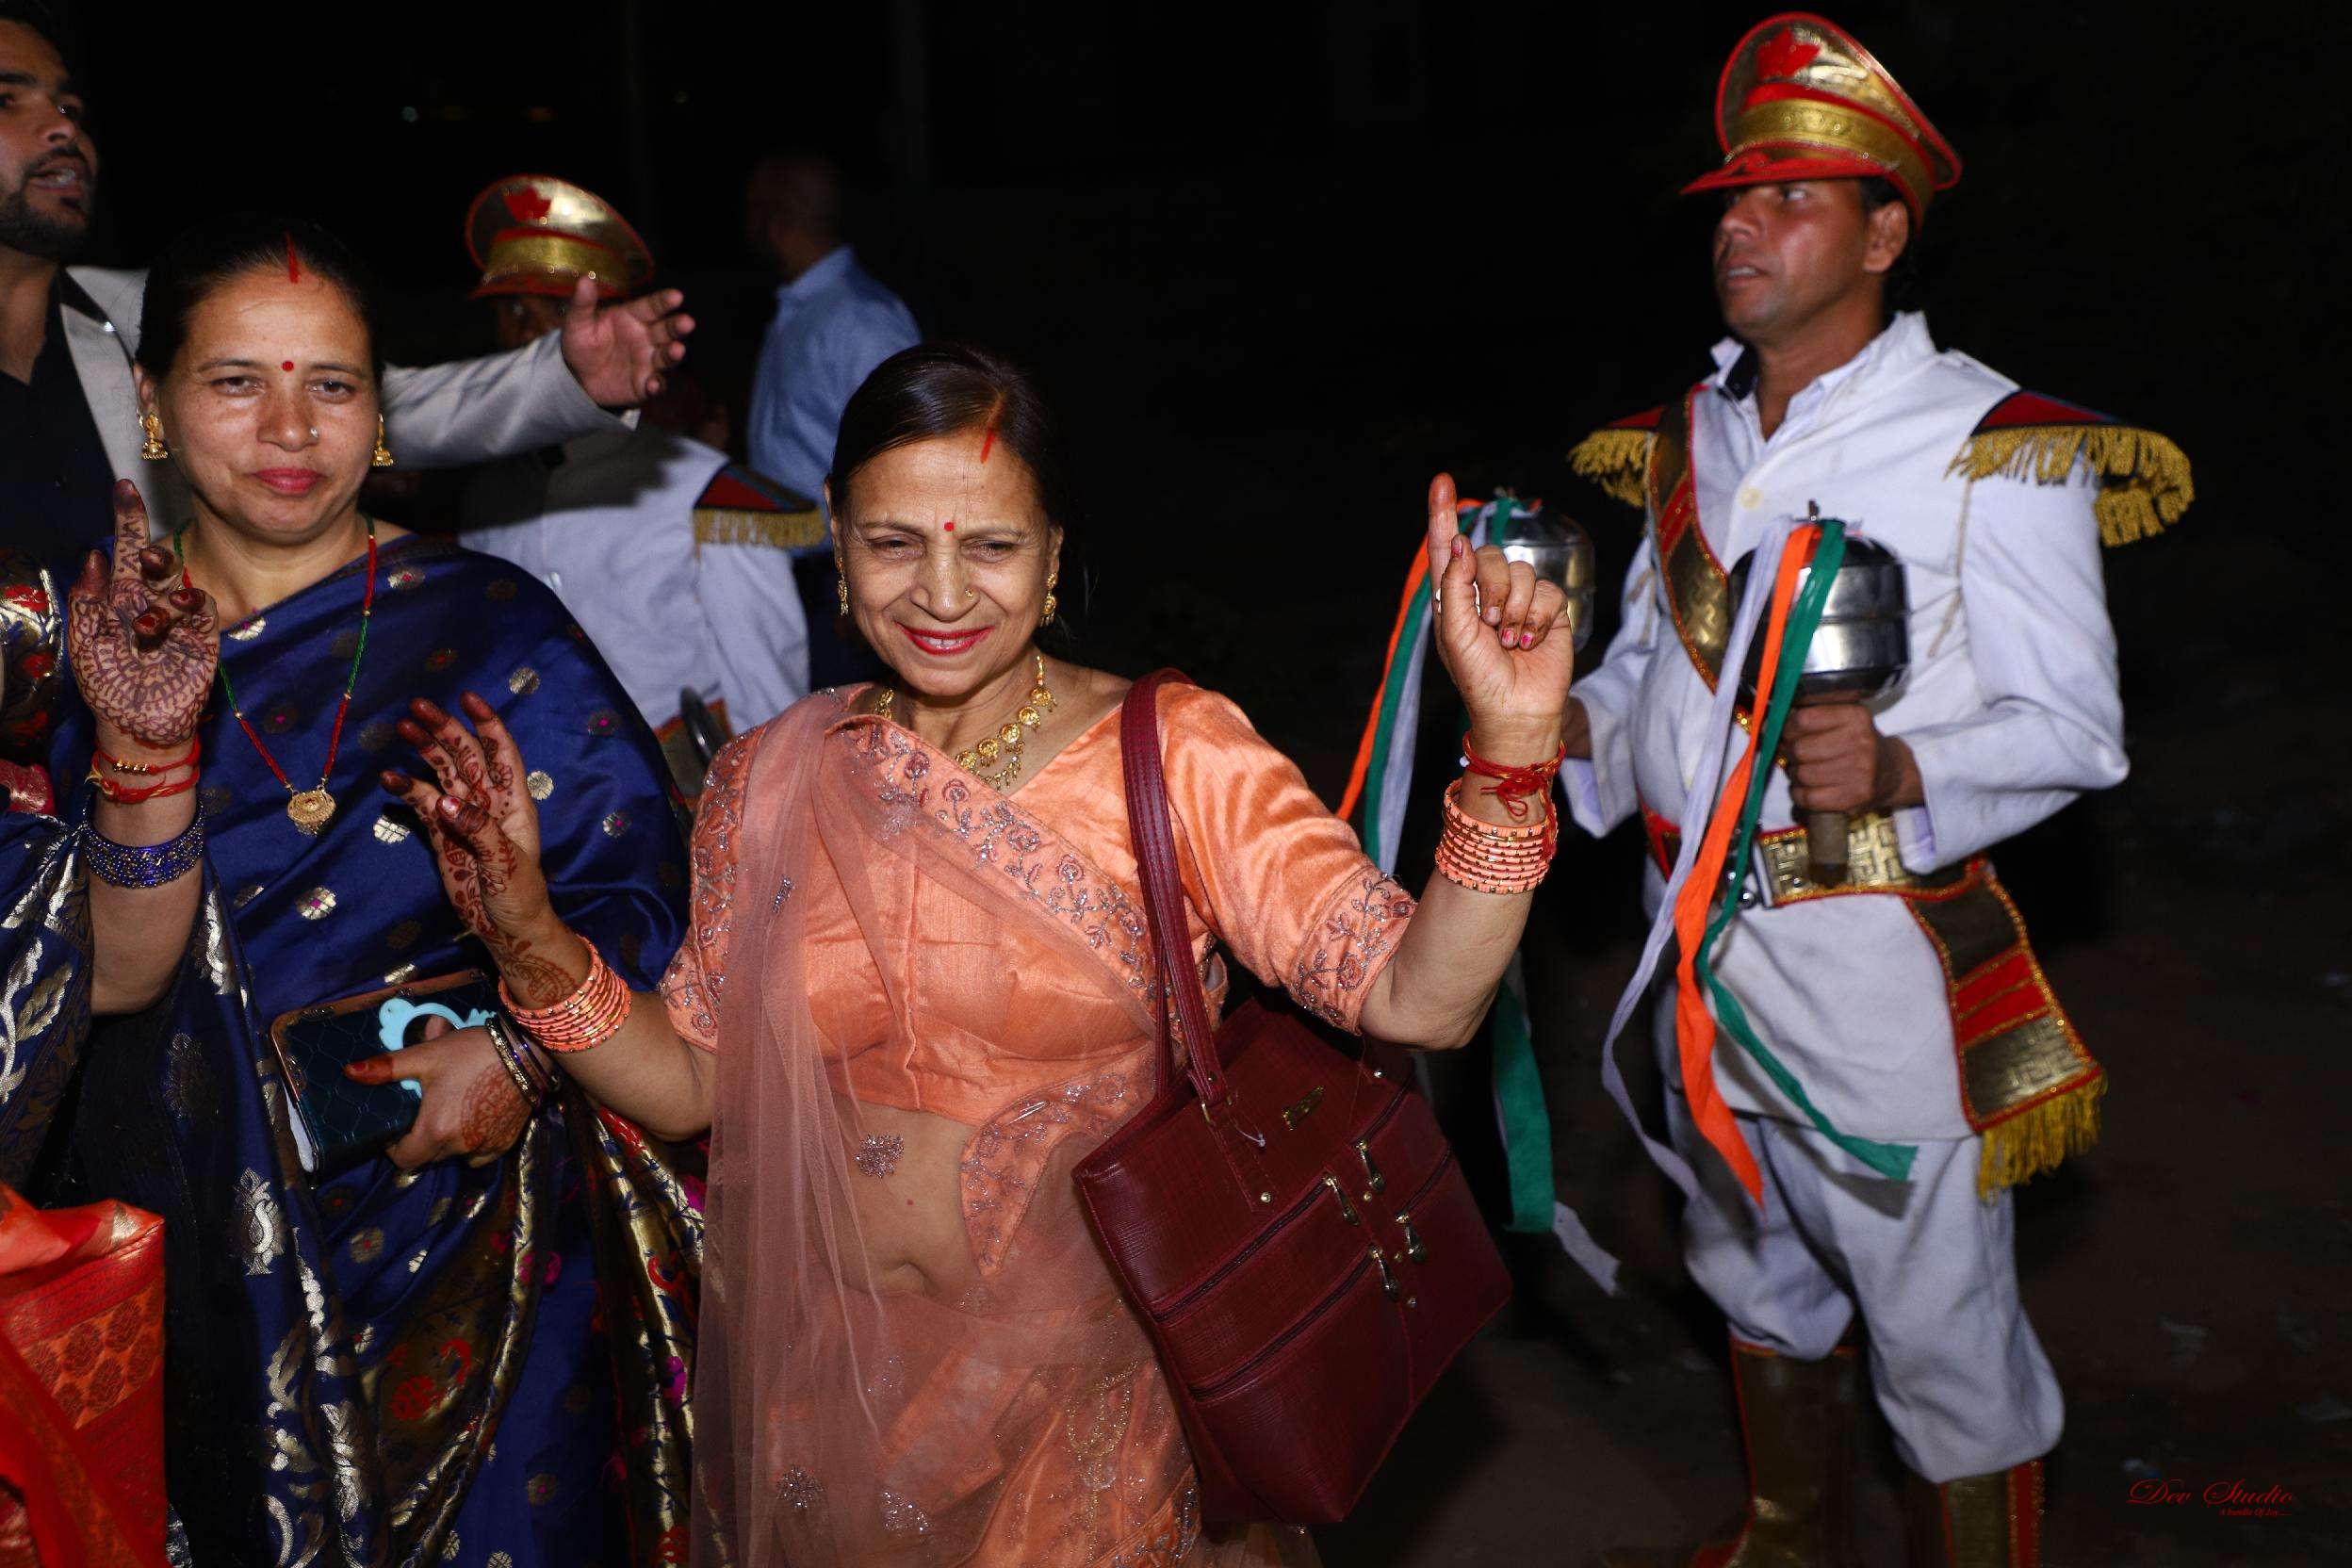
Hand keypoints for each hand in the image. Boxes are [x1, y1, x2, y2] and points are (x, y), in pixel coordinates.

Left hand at [68, 479, 216, 753]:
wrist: (139, 724)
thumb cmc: (106, 687)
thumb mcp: (85, 641)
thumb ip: (88, 598)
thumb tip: (96, 556)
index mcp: (117, 599)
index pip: (125, 552)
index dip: (127, 519)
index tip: (125, 487)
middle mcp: (149, 601)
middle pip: (157, 559)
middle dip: (153, 551)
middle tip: (148, 559)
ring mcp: (178, 618)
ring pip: (179, 580)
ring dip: (164, 592)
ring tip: (148, 625)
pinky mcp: (203, 635)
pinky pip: (201, 604)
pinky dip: (190, 602)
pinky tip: (177, 615)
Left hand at [345, 1016, 531, 1168]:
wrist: (526, 1050)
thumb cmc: (471, 1053)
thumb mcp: (427, 1056)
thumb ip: (387, 1068)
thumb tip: (350, 1072)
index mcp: (434, 1129)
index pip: (404, 1159)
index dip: (395, 1147)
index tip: (397, 1129)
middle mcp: (459, 1145)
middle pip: (428, 1158)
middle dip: (420, 1142)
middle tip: (423, 1115)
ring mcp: (484, 1146)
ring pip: (454, 1156)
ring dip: (446, 1144)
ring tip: (450, 1115)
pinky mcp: (505, 1142)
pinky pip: (480, 1154)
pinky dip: (473, 1145)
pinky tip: (474, 1122)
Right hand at [380, 693, 579, 1002]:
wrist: (506, 929)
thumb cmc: (519, 896)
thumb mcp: (505, 865)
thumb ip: (477, 831)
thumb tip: (445, 803)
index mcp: (514, 803)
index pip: (501, 754)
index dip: (487, 724)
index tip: (468, 698)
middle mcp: (488, 802)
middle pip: (465, 756)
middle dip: (444, 730)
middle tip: (417, 708)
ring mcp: (463, 816)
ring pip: (442, 774)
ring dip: (424, 751)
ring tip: (402, 728)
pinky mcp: (442, 835)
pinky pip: (423, 805)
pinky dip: (407, 789)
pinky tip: (389, 777)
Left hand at [558, 277, 693, 407]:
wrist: (577, 377)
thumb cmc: (581, 344)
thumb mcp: (577, 323)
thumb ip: (583, 304)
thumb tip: (584, 280)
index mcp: (633, 317)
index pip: (652, 307)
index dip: (664, 301)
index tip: (676, 296)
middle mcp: (646, 338)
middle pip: (667, 330)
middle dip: (677, 327)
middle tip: (687, 322)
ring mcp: (648, 361)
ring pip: (666, 356)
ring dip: (673, 354)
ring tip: (677, 350)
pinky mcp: (645, 385)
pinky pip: (656, 385)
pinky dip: (657, 385)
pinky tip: (653, 385)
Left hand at [1423, 473, 1573, 760]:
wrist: (1517, 710)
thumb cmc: (1478, 678)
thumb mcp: (1454, 634)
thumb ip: (1454, 585)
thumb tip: (1458, 540)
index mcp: (1453, 597)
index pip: (1446, 547)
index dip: (1443, 514)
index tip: (1442, 481)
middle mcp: (1484, 592)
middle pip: (1489, 555)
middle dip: (1491, 588)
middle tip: (1491, 624)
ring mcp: (1519, 599)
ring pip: (1523, 570)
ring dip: (1517, 608)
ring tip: (1510, 640)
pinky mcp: (1549, 609)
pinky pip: (1549, 590)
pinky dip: (1540, 617)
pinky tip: (1531, 641)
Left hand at [1783, 703, 1922, 812]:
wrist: (1891, 772)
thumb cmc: (1856, 743)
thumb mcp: (1842, 719)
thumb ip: (1808, 717)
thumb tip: (1768, 727)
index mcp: (1855, 716)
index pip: (1803, 720)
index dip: (1787, 729)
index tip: (1788, 735)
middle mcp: (1860, 742)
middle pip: (1800, 749)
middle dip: (1791, 754)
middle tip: (1797, 756)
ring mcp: (1860, 772)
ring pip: (1802, 775)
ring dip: (1795, 775)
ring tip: (1804, 772)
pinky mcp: (1855, 797)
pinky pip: (1808, 798)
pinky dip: (1800, 795)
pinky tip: (1807, 790)